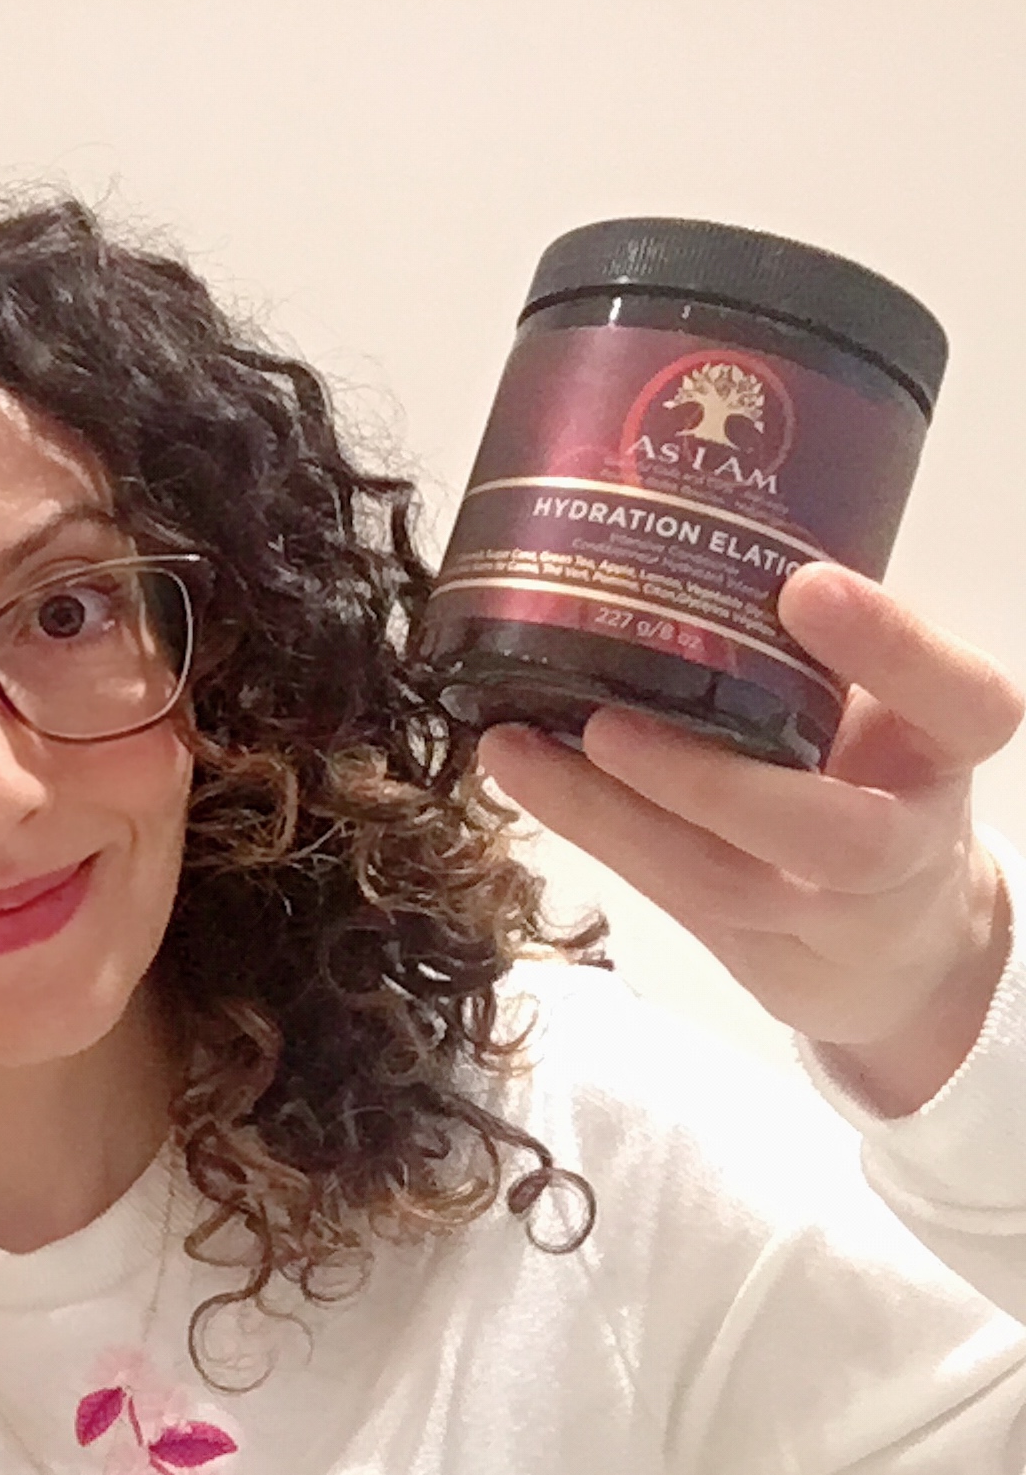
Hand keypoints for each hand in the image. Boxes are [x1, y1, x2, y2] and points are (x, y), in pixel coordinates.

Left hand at [474, 563, 1021, 1108]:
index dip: (890, 650)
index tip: (806, 586)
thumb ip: (814, 652)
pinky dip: (584, 826)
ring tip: (517, 746)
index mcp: (948, 749)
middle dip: (714, 783)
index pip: (960, 700)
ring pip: (717, 877)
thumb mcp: (884, 705)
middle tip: (607, 725)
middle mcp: (901, 841)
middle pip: (831, 834)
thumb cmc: (876, 777)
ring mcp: (823, 909)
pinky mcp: (749, 945)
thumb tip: (675, 528)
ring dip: (607, 813)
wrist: (897, 939)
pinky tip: (515, 769)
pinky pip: (660, 889)